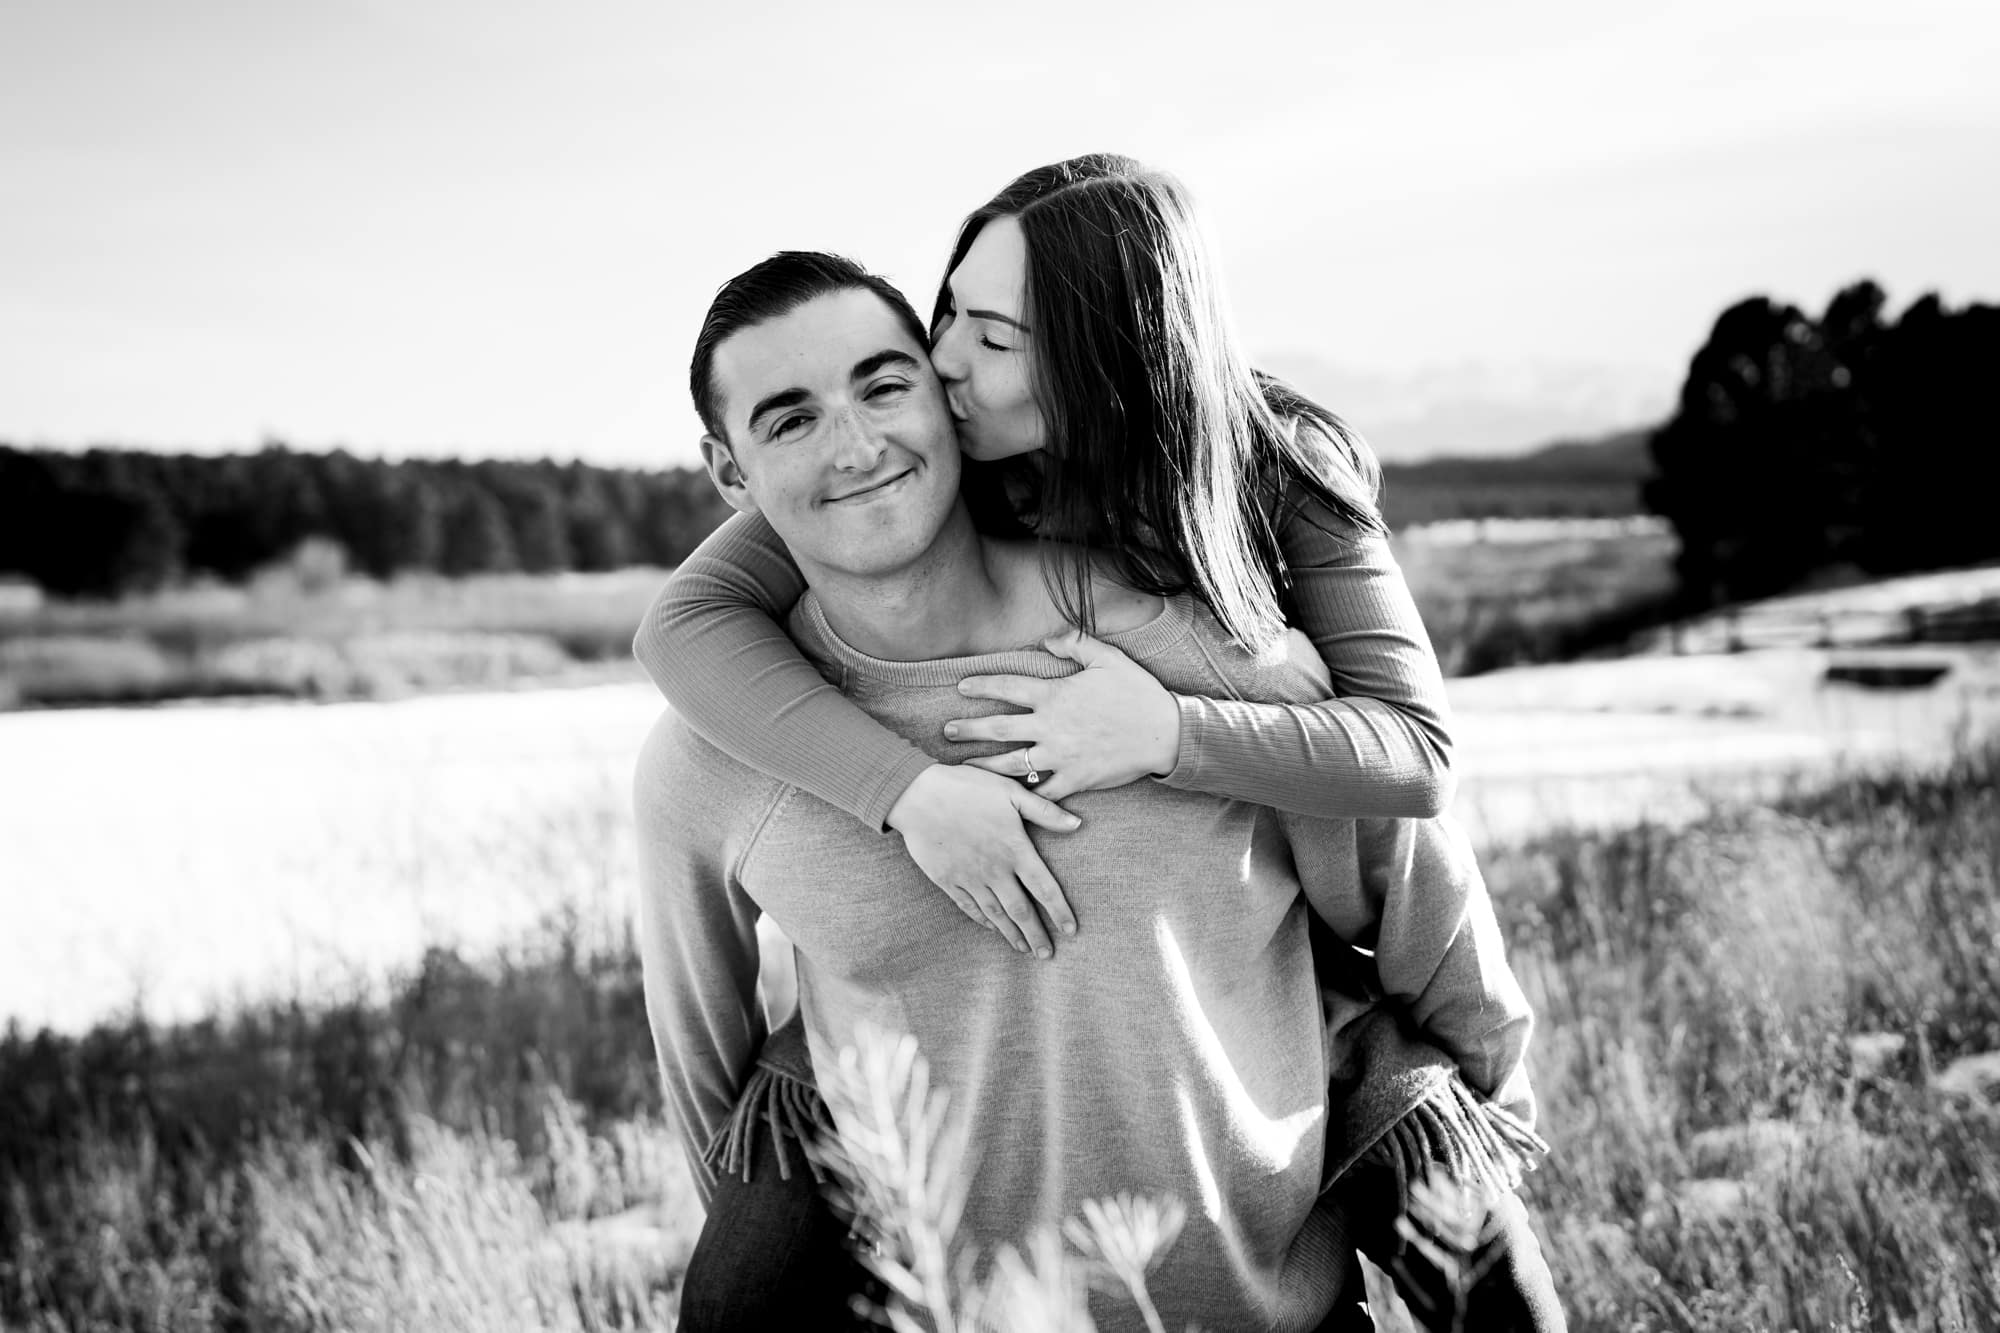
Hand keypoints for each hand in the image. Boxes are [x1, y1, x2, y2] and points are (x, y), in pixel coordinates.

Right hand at [885, 763, 1080, 957]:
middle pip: (1021, 911)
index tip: (1071, 931)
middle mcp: (995, 870)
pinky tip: (992, 928)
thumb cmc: (967, 787)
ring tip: (1024, 949)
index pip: (1044, 888)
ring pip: (996, 914)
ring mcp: (969, 877)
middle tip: (1047, 955)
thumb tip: (1077, 823)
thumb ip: (1045, 811)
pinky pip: (969, 907)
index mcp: (1014, 849)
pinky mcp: (947, 879)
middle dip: (1036, 935)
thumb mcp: (1011, 791)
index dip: (1059, 911)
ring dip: (1012, 934)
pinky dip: (983, 920)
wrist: (917, 795)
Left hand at [948, 629, 1181, 802]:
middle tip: (947, 731)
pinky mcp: (1074, 780)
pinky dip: (1022, 796)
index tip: (962, 686)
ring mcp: (1060, 756)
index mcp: (1056, 695)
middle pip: (998, 729)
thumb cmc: (1137, 693)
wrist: (1165, 733)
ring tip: (964, 767)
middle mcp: (1051, 727)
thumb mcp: (1109, 658)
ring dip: (984, 765)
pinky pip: (1041, 792)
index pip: (1007, 687)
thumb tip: (1048, 639)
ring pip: (1011, 764)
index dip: (981, 685)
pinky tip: (1005, 798)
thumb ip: (1076, 643)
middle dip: (968, 730)